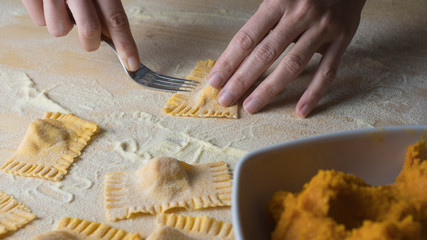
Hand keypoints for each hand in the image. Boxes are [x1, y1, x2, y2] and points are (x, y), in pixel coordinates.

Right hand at [22, 0, 139, 70]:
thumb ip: (104, 10)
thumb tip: (114, 39)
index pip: (116, 18)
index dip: (125, 44)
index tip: (132, 64)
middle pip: (89, 30)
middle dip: (90, 42)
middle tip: (89, 38)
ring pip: (59, 30)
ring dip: (63, 24)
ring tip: (62, 7)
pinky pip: (39, 20)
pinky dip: (44, 14)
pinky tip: (46, 1)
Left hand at [209, 0, 365, 116]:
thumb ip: (263, 23)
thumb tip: (237, 56)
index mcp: (278, 1)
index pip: (247, 38)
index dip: (229, 61)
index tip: (216, 81)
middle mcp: (299, 14)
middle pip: (265, 53)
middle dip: (242, 79)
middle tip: (226, 99)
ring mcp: (322, 28)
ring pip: (293, 64)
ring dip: (270, 89)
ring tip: (251, 106)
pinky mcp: (342, 39)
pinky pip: (327, 71)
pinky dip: (314, 93)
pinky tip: (301, 110)